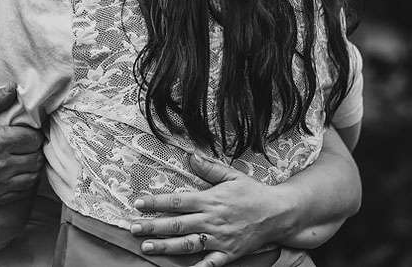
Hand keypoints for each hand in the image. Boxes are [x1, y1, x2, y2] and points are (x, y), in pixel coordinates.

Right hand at [0, 84, 43, 203]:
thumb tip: (12, 88)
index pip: (33, 139)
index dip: (33, 135)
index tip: (28, 134)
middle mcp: (1, 164)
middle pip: (36, 159)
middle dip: (34, 151)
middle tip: (27, 146)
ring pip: (32, 177)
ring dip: (31, 168)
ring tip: (24, 160)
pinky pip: (20, 193)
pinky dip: (23, 184)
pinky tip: (16, 175)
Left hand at [129, 153, 296, 265]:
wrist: (278, 214)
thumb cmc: (253, 193)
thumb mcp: (232, 175)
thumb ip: (209, 167)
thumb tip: (190, 155)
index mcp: (210, 199)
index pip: (177, 201)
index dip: (156, 202)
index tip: (139, 204)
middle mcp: (212, 220)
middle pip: (177, 224)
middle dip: (153, 226)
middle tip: (133, 228)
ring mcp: (219, 238)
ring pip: (187, 244)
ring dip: (166, 246)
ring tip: (147, 247)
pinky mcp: (228, 253)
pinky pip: (210, 264)